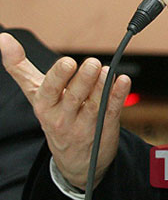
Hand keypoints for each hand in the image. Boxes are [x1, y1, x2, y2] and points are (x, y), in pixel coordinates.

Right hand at [0, 32, 130, 189]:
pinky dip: (119, 96)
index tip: (68, 62)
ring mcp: (85, 124)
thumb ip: (21, 68)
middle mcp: (63, 117)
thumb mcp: (36, 94)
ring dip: (102, 87)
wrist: (75, 161)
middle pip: (73, 97)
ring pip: (93, 105)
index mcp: (45, 106)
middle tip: (93, 63)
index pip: (50, 90)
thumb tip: (3, 38)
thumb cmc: (54, 115)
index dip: (59, 77)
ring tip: (108, 71)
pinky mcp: (105, 127)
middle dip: (83, 80)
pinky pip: (112, 111)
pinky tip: (123, 81)